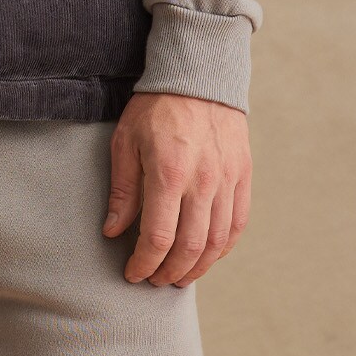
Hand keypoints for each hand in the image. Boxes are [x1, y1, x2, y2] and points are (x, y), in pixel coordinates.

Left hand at [102, 91, 250, 286]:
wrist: (198, 75)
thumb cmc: (155, 107)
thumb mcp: (126, 142)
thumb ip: (123, 190)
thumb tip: (113, 230)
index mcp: (169, 174)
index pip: (158, 239)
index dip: (144, 264)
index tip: (133, 274)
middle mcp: (203, 182)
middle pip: (189, 248)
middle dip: (169, 273)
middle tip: (154, 280)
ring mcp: (227, 180)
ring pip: (216, 242)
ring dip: (197, 267)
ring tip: (179, 277)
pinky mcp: (242, 175)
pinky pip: (237, 223)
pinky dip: (222, 247)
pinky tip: (208, 255)